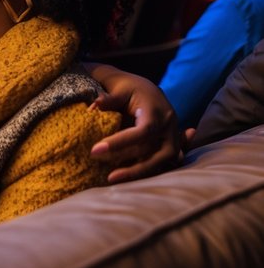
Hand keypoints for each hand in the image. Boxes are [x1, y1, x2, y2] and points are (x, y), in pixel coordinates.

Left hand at [87, 65, 184, 182]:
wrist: (149, 91)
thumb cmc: (130, 89)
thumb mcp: (120, 88)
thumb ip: (109, 99)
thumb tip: (94, 107)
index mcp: (156, 112)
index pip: (142, 132)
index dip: (120, 143)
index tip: (95, 150)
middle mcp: (169, 127)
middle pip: (155, 152)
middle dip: (132, 166)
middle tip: (106, 175)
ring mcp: (173, 139)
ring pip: (161, 162)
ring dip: (138, 172)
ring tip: (113, 179)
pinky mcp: (171, 147)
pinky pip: (162, 164)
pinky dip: (145, 172)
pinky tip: (126, 178)